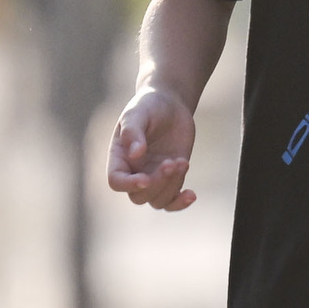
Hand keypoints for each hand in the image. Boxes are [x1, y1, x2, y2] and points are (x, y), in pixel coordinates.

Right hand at [108, 88, 198, 210]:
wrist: (170, 104)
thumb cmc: (148, 106)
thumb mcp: (137, 113)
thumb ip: (133, 131)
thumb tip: (135, 154)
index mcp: (119, 158)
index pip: (116, 181)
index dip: (129, 185)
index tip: (146, 179)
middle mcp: (134, 172)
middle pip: (139, 196)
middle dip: (157, 183)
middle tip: (172, 161)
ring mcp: (153, 177)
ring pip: (157, 201)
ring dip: (171, 187)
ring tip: (182, 162)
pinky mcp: (171, 177)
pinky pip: (172, 201)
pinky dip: (181, 203)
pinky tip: (192, 194)